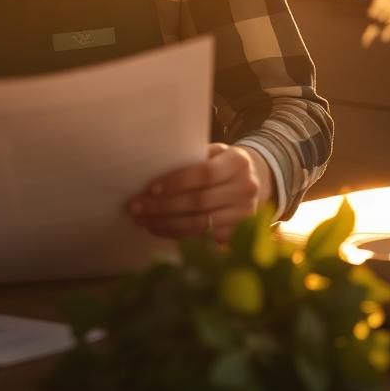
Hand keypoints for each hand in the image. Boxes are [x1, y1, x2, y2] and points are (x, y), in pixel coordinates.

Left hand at [127, 143, 274, 242]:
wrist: (253, 180)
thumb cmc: (221, 163)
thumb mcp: (213, 152)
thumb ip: (191, 158)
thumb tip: (152, 169)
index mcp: (238, 162)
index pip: (204, 174)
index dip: (177, 182)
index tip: (150, 188)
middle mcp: (246, 189)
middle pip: (199, 202)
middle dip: (163, 207)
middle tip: (136, 208)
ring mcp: (245, 214)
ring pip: (200, 223)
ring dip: (166, 223)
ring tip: (142, 221)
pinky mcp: (239, 233)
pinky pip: (204, 237)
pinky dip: (178, 234)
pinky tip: (158, 229)